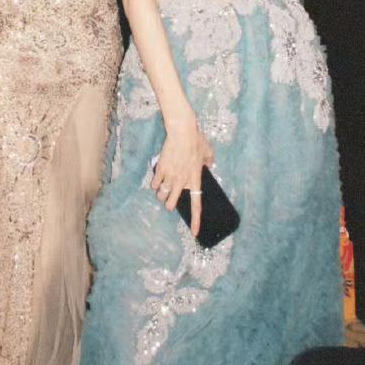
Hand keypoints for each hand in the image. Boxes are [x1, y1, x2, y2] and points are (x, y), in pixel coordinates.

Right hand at [152, 112, 213, 238]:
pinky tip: (157, 179)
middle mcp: (182, 181)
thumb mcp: (208, 151)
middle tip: (169, 196)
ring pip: (161, 195)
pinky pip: (154, 184)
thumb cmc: (196, 140)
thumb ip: (210, 160)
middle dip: (169, 203)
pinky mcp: (160, 169)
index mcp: (195, 179)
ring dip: (161, 194)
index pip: (196, 204)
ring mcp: (170, 176)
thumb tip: (209, 164)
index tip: (195, 233)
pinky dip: (155, 184)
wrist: (182, 131)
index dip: (196, 220)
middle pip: (171, 203)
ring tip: (162, 188)